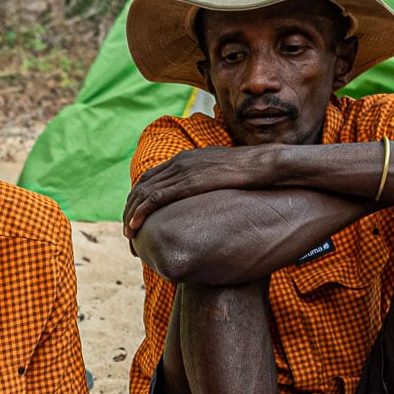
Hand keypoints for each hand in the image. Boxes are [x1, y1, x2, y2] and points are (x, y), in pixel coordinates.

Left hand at [124, 145, 276, 238]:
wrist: (266, 166)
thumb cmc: (253, 174)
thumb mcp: (225, 177)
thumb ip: (211, 185)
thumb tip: (211, 202)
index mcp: (187, 159)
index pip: (152, 178)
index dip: (140, 199)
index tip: (136, 217)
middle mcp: (179, 162)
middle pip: (142, 186)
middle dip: (131, 209)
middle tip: (128, 231)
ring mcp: (182, 171)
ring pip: (143, 194)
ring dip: (131, 215)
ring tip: (127, 234)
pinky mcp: (187, 183)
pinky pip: (154, 199)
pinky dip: (140, 213)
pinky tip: (133, 228)